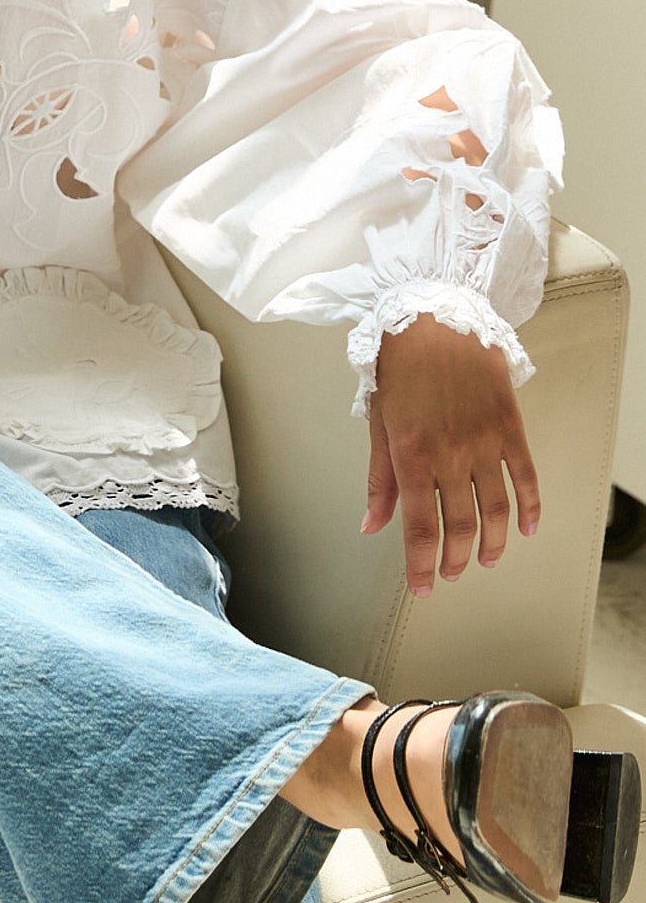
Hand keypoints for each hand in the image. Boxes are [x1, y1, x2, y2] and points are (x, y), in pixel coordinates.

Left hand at [362, 312, 539, 596]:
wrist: (433, 315)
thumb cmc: (396, 363)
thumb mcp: (376, 419)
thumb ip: (378, 477)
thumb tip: (371, 524)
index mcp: (410, 454)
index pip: (419, 527)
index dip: (422, 565)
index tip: (423, 588)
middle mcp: (450, 455)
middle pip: (459, 525)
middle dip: (455, 558)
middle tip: (451, 573)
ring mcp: (484, 442)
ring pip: (495, 510)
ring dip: (492, 542)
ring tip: (486, 560)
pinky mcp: (509, 427)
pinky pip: (526, 478)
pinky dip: (530, 508)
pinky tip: (526, 529)